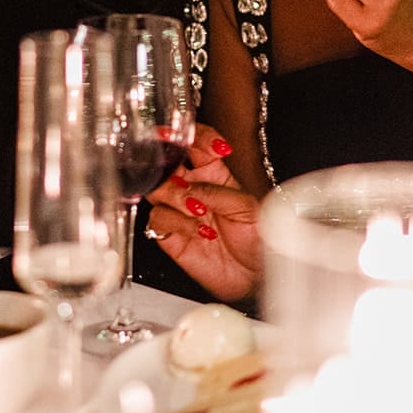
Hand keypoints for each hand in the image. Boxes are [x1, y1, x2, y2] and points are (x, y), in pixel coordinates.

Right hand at [146, 126, 261, 301]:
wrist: (252, 276)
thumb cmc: (255, 239)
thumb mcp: (247, 208)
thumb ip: (217, 193)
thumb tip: (190, 188)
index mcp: (213, 173)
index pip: (196, 143)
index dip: (196, 136)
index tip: (209, 145)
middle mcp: (192, 188)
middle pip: (167, 162)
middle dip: (169, 162)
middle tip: (183, 175)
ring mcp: (178, 210)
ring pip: (157, 188)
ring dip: (176, 196)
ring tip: (199, 210)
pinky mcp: (169, 234)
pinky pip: (158, 219)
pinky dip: (176, 222)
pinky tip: (198, 231)